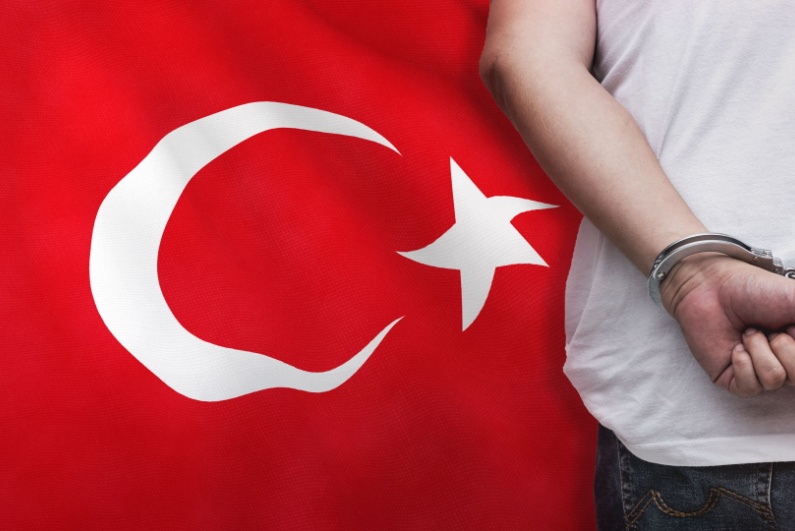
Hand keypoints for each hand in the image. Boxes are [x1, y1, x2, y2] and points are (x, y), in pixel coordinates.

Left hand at [660, 253, 794, 396]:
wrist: (711, 286)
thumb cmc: (756, 289)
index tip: (790, 328)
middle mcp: (786, 362)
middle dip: (788, 348)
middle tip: (772, 328)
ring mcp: (760, 373)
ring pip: (776, 379)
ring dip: (761, 349)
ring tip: (749, 331)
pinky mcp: (734, 380)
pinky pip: (750, 386)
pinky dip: (744, 362)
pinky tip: (736, 347)